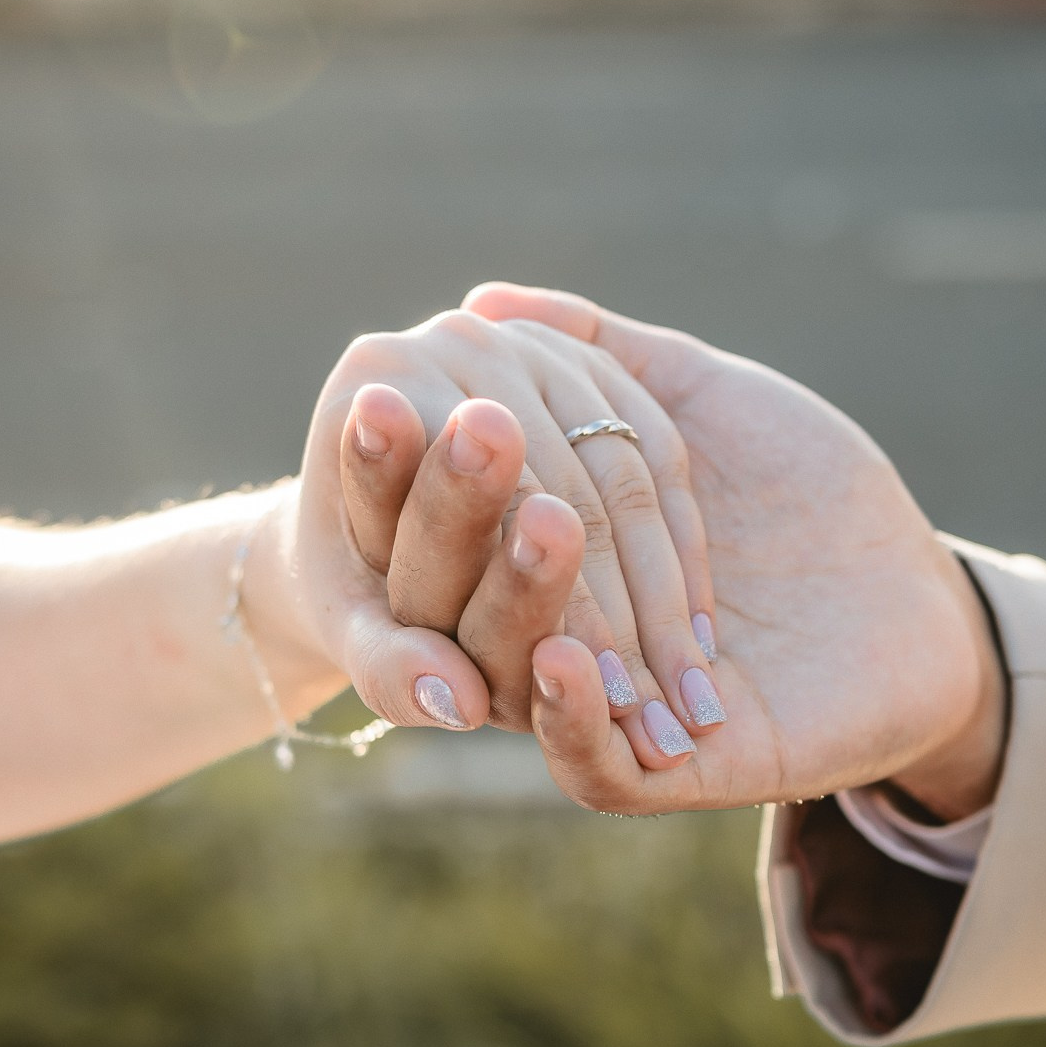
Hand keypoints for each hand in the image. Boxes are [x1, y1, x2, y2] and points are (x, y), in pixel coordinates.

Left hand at [286, 310, 725, 767]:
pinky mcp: (584, 349)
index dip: (556, 610)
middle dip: (618, 611)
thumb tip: (454, 704)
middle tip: (658, 707)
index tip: (608, 701)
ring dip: (665, 591)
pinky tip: (697, 633)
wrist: (356, 521)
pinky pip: (659, 446)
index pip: (497, 511)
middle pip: (568, 484)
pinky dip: (684, 544)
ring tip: (688, 700)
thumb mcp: (359, 636)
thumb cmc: (347, 590)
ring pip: (624, 471)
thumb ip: (393, 670)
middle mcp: (454, 339)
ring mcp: (525, 338)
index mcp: (380, 383)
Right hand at [462, 284, 1007, 816]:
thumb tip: (484, 298)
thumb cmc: (810, 488)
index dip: (421, 463)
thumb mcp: (701, 402)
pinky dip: (570, 718)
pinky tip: (562, 657)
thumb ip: (603, 354)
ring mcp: (616, 710)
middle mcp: (564, 636)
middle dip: (451, 520)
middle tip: (433, 441)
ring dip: (513, 610)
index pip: (464, 517)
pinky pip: (594, 768)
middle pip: (467, 599)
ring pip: (520, 685)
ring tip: (526, 533)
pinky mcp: (676, 775)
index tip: (378, 397)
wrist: (920, 599)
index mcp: (552, 554)